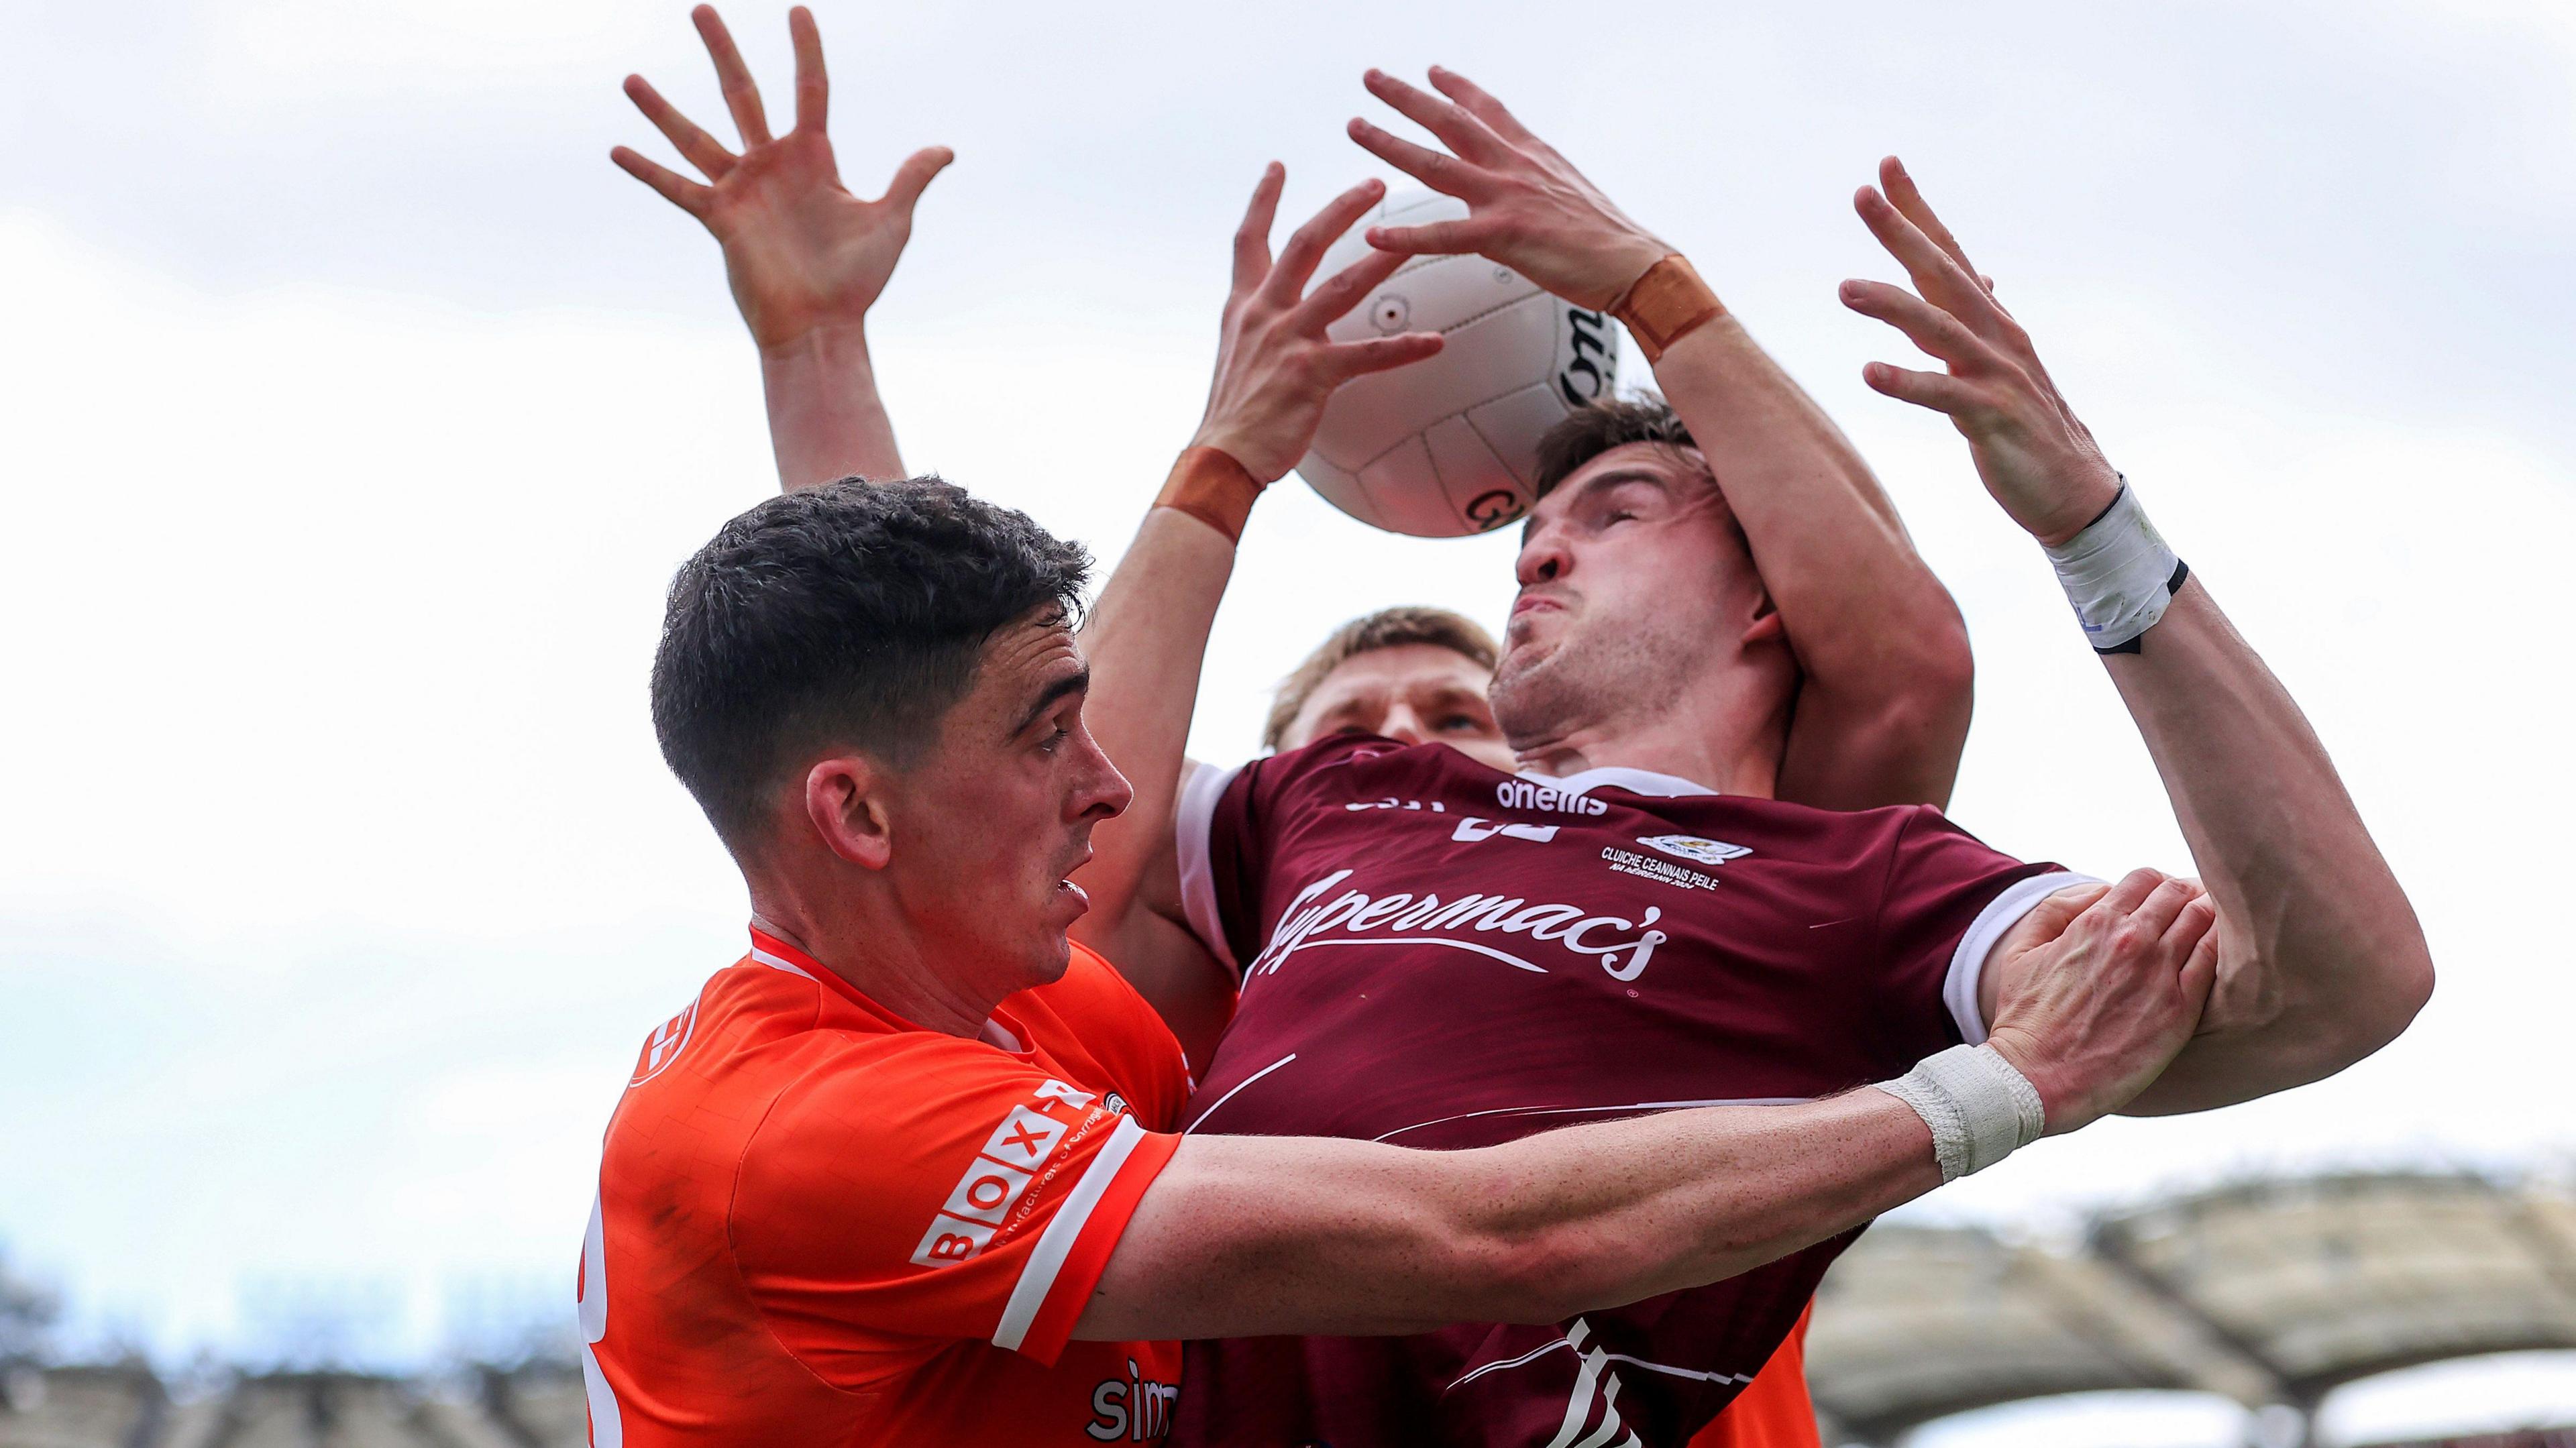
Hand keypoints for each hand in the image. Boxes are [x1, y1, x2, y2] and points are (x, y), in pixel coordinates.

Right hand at [612, 6, 950, 354]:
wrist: (824, 325)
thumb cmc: (858, 280)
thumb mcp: (891, 222)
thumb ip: (910, 179)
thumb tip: (945, 150)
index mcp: (813, 158)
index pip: (810, 89)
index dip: (806, 50)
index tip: (797, 10)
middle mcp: (772, 165)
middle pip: (742, 93)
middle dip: (722, 51)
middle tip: (700, 8)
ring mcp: (742, 189)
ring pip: (695, 136)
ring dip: (662, 110)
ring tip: (629, 78)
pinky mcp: (720, 219)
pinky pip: (678, 188)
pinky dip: (647, 171)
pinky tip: (616, 149)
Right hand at [1189, 168, 1444, 483]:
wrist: (1221, 456)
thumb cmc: (1233, 414)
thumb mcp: (1238, 356)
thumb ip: (1262, 328)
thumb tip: (1287, 319)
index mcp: (1244, 306)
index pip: (1249, 241)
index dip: (1263, 200)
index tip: (1277, 166)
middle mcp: (1264, 313)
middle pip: (1305, 244)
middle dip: (1341, 209)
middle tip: (1375, 184)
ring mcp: (1287, 341)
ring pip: (1342, 287)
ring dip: (1381, 261)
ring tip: (1413, 242)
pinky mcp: (1310, 374)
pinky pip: (1368, 356)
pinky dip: (1404, 348)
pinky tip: (1435, 342)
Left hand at [1345, 68, 1667, 311]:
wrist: (1634, 263)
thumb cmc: (1607, 238)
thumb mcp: (1570, 191)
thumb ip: (1539, 181)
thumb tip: (1529, 184)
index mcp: (1531, 154)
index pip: (1488, 108)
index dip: (1457, 87)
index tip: (1432, 71)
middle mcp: (1514, 165)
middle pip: (1449, 121)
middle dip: (1406, 97)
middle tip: (1372, 79)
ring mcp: (1506, 196)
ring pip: (1434, 164)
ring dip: (1390, 143)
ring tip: (1356, 127)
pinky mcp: (1504, 235)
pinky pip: (1444, 235)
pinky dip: (1406, 237)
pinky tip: (1375, 234)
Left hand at [1839, 157, 2120, 545]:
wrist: (2073, 489)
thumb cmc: (2025, 425)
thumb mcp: (1996, 362)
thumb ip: (1976, 318)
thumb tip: (1980, 274)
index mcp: (1989, 320)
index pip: (1948, 254)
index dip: (1917, 211)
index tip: (1884, 167)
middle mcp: (1995, 335)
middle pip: (1943, 273)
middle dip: (1903, 233)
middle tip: (1861, 196)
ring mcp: (1997, 374)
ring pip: (1940, 328)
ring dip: (1892, 305)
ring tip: (1844, 288)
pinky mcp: (1994, 418)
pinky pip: (1945, 397)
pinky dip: (1908, 383)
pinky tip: (1869, 374)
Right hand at [1983, 869, 2217, 1131]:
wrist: (2037, 1079)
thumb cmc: (2026, 1020)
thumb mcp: (2022, 951)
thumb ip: (2057, 910)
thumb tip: (2097, 892)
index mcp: (2095, 922)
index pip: (2146, 878)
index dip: (2155, 886)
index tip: (2159, 903)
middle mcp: (2132, 940)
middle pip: (2178, 893)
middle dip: (2184, 897)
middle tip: (2187, 916)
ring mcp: (2159, 972)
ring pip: (2202, 919)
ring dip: (2206, 918)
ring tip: (2206, 934)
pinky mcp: (2179, 1009)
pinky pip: (2213, 961)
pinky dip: (2219, 948)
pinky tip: (2217, 959)